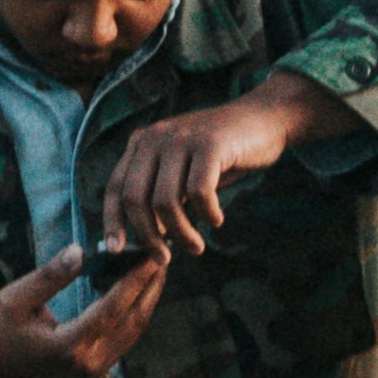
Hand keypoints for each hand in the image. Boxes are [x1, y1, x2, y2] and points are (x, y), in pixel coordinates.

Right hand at [0, 241, 167, 377]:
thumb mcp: (14, 299)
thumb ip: (50, 276)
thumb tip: (80, 249)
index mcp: (69, 346)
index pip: (114, 307)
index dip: (136, 278)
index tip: (152, 254)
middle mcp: (88, 363)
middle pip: (133, 320)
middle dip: (151, 286)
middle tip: (163, 255)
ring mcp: (92, 372)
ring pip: (132, 332)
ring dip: (146, 300)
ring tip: (155, 269)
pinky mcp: (91, 372)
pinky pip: (123, 340)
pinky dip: (133, 314)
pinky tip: (136, 292)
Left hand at [89, 73, 339, 264]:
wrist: (264, 119)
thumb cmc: (223, 153)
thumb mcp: (184, 170)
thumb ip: (164, 193)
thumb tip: (151, 234)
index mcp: (142, 142)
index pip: (116, 186)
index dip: (113, 220)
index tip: (116, 250)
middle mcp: (155, 138)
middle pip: (135, 197)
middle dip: (148, 235)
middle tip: (164, 259)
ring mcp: (182, 139)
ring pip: (165, 200)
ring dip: (181, 232)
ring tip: (197, 246)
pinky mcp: (209, 144)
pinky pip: (199, 192)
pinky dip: (207, 213)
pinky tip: (217, 220)